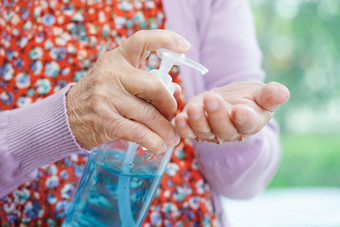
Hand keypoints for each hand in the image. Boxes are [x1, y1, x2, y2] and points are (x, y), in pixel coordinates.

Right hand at [66, 30, 190, 151]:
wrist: (67, 116)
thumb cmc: (101, 96)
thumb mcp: (119, 80)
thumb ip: (146, 83)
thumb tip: (177, 92)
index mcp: (117, 59)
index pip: (142, 41)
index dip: (166, 40)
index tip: (185, 47)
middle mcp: (112, 74)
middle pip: (155, 86)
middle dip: (169, 104)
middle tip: (172, 114)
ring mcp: (107, 97)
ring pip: (149, 114)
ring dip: (166, 129)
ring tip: (172, 138)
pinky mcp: (105, 121)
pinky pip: (138, 132)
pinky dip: (153, 141)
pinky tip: (159, 146)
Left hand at [174, 82, 289, 142]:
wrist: (229, 102)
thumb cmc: (248, 98)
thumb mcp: (261, 93)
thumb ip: (270, 95)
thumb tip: (283, 93)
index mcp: (250, 123)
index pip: (248, 124)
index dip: (244, 119)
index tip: (240, 111)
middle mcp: (230, 132)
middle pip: (224, 128)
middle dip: (217, 115)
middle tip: (212, 99)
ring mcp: (211, 132)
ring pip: (204, 131)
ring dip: (198, 121)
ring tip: (194, 108)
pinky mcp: (194, 128)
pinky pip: (188, 132)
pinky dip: (183, 127)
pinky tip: (179, 119)